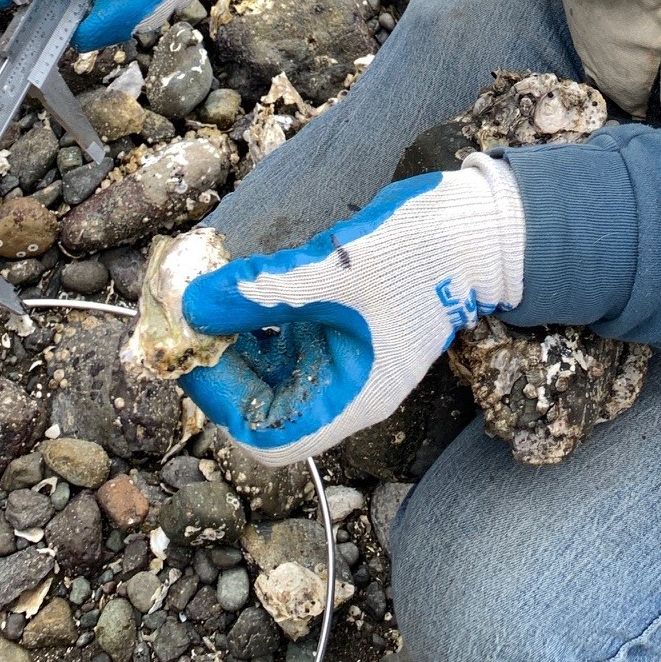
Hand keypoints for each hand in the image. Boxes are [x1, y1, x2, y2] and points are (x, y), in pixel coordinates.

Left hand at [180, 157, 526, 465]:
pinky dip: (252, 313)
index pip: (269, 437)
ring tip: (201, 294)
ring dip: (230, 335)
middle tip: (181, 318)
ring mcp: (341, 354)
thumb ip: (263, 291)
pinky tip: (235, 282)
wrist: (478, 224)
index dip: (222, 402)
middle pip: (260, 401)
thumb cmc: (421, 255)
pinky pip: (282, 332)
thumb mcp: (336, 270)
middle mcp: (343, 386)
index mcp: (352, 398)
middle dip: (218, 363)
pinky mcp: (339, 322)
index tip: (189, 353)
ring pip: (266, 364)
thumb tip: (192, 307)